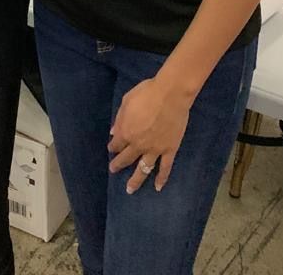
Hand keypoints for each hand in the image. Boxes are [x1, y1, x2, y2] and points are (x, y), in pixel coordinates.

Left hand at [107, 74, 191, 193]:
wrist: (171, 94)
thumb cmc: (147, 93)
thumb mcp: (127, 101)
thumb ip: (120, 118)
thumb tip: (113, 132)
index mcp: (126, 132)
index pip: (117, 144)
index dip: (113, 147)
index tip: (111, 149)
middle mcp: (138, 145)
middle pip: (126, 159)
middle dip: (118, 165)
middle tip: (113, 170)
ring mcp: (154, 150)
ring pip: (143, 169)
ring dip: (135, 180)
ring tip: (130, 189)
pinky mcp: (169, 150)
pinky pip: (165, 168)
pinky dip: (161, 179)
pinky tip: (157, 187)